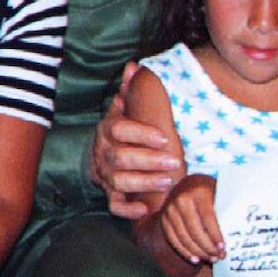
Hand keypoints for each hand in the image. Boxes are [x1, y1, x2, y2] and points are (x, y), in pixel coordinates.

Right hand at [93, 62, 182, 219]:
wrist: (101, 153)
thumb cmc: (122, 128)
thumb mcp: (124, 107)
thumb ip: (129, 88)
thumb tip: (134, 66)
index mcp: (108, 128)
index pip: (120, 130)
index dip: (141, 134)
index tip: (164, 137)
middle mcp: (103, 152)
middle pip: (121, 158)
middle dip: (149, 161)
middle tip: (175, 161)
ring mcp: (105, 174)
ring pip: (119, 181)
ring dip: (144, 182)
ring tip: (168, 181)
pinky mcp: (109, 193)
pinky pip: (114, 205)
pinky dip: (128, 210)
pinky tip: (146, 209)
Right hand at [159, 174, 222, 264]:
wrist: (188, 185)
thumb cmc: (210, 193)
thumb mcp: (218, 194)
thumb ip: (225, 209)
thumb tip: (242, 232)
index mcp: (199, 191)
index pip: (208, 218)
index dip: (216, 235)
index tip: (224, 248)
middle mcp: (182, 199)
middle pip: (195, 231)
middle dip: (208, 247)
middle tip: (219, 257)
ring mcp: (170, 210)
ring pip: (184, 238)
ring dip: (199, 252)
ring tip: (211, 259)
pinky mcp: (164, 219)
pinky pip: (174, 240)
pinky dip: (186, 252)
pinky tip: (196, 259)